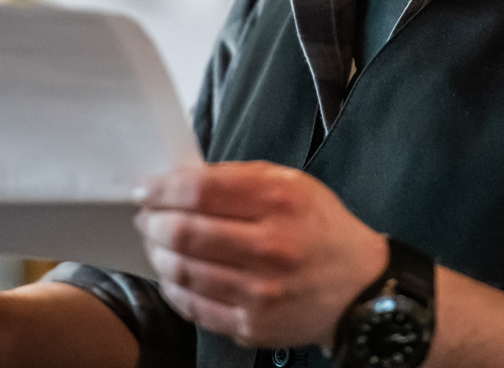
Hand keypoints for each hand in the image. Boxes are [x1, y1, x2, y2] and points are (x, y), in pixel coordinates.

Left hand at [136, 161, 387, 349]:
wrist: (359, 286)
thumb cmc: (320, 228)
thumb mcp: (292, 184)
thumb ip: (238, 179)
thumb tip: (180, 181)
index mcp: (280, 200)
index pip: (200, 191)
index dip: (161, 189)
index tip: (144, 190)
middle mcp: (271, 246)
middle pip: (185, 232)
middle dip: (153, 222)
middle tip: (146, 218)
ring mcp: (261, 291)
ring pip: (183, 271)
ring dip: (158, 254)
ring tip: (157, 244)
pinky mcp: (253, 325)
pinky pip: (194, 306)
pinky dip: (174, 288)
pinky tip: (174, 274)